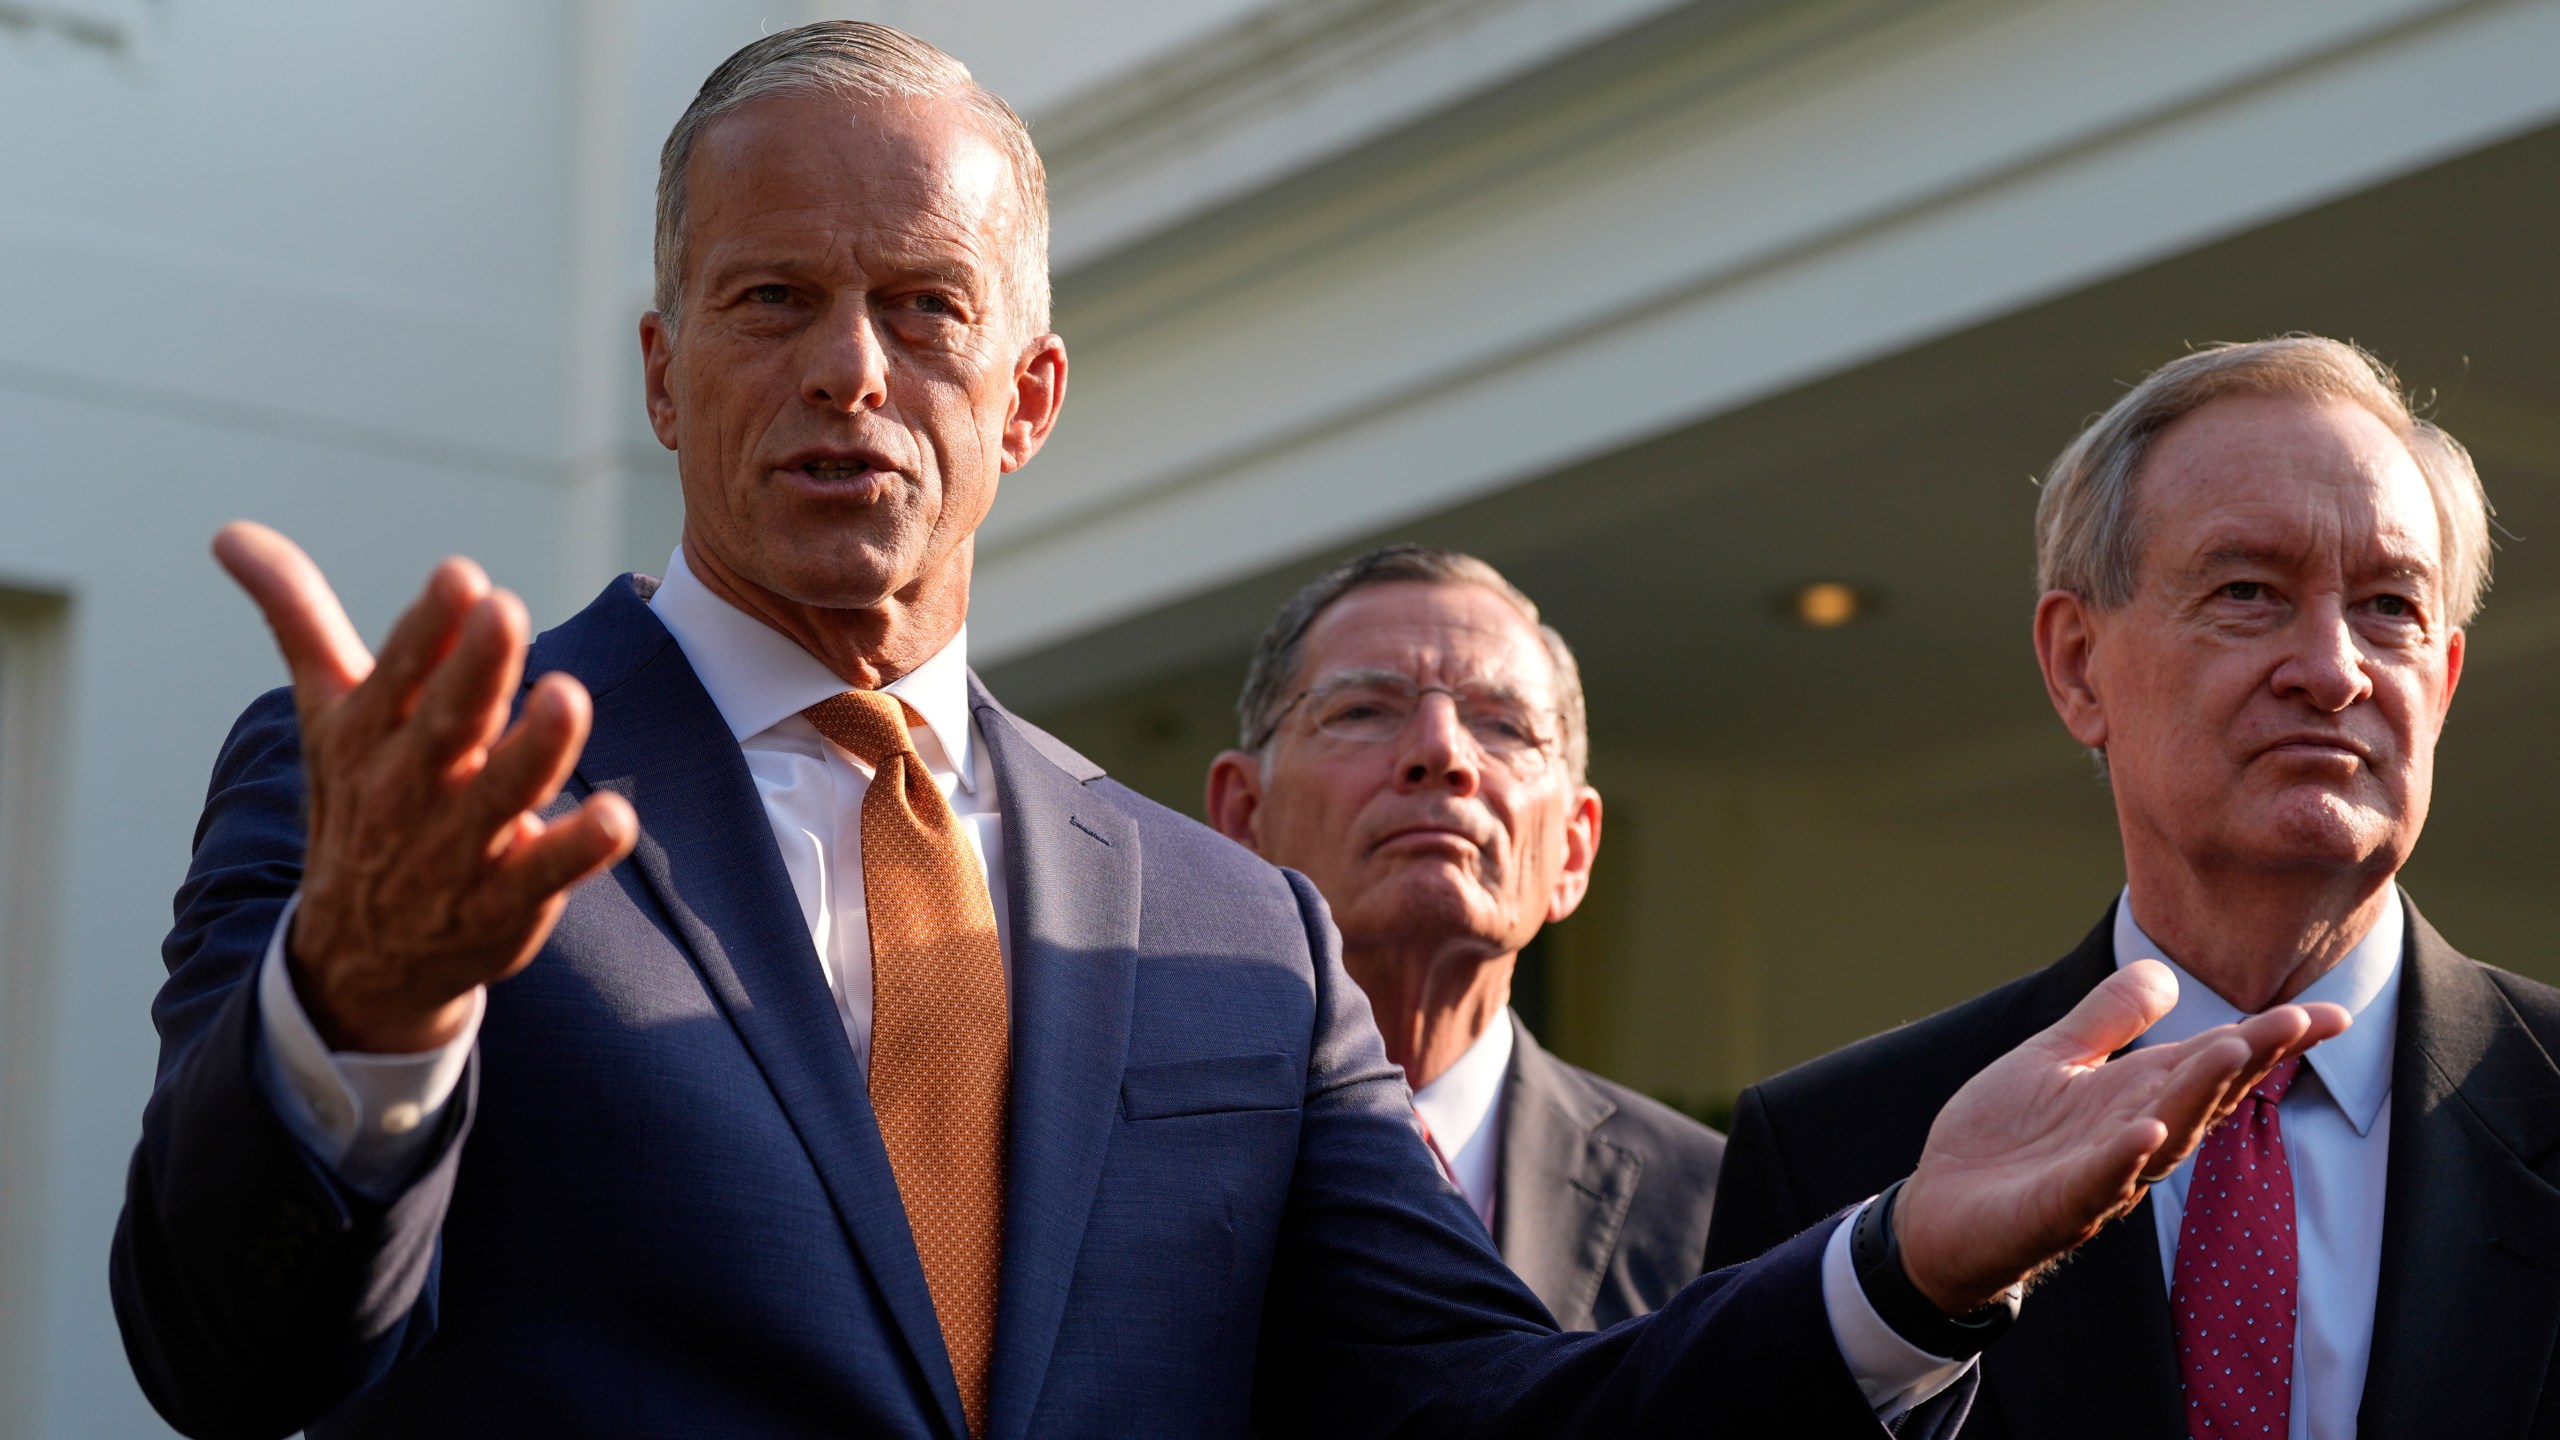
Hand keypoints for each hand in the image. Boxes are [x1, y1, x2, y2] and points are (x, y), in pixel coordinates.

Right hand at [214, 522, 637, 1053]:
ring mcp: (457, 849)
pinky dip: (577, 849)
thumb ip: (299, 619)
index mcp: (369, 736)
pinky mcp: (503, 903)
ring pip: (500, 795)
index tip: (460, 576)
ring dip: (535, 750)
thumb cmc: (358, 799)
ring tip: (569, 697)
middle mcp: (409, 789)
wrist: (355, 957)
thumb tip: (230, 533)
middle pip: (446, 725)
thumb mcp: (327, 712)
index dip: (426, 628)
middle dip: (475, 670)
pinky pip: (543, 874)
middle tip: (506, 610)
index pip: (397, 674)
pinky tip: (615, 818)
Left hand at [1892, 959, 2348, 1313]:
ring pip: (2164, 1134)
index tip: (2330, 1013)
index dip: (2268, 1040)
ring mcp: (2099, 1175)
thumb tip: (2165, 972)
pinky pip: (2096, 1182)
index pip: (2212, 1063)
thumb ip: (2107, 1019)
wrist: (1940, 1213)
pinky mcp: (2055, 1206)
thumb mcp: (2055, 1059)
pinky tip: (2146, 1129)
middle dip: (2252, 1060)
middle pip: (2204, 1096)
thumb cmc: (2005, 1141)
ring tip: (2234, 1050)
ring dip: (2199, 1095)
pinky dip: (2122, 1158)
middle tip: (2300, 1021)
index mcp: (2136, 1097)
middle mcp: (2133, 1136)